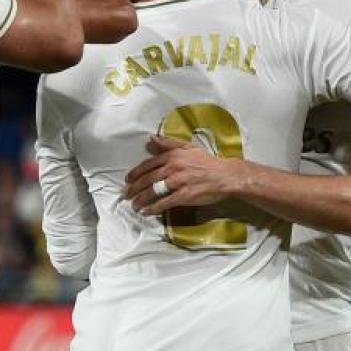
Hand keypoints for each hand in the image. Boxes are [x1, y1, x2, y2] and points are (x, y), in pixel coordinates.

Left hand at [122, 135, 243, 213]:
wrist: (225, 175)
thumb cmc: (208, 161)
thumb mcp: (188, 147)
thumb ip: (169, 143)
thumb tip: (151, 138)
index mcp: (173, 155)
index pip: (148, 164)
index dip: (136, 172)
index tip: (128, 179)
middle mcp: (173, 167)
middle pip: (148, 179)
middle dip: (134, 188)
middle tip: (125, 194)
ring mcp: (178, 182)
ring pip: (153, 191)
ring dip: (141, 199)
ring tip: (133, 205)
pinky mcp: (184, 195)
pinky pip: (164, 202)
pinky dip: (153, 208)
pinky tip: (146, 212)